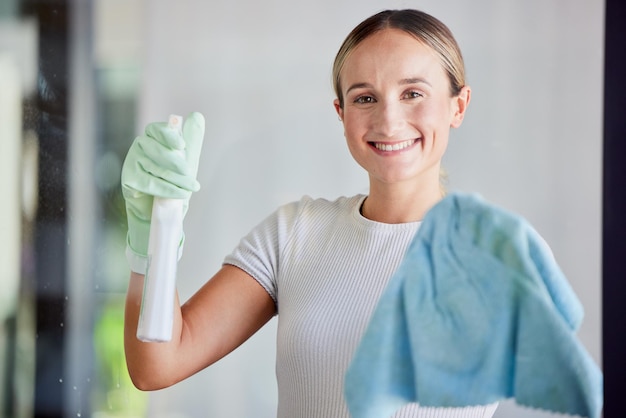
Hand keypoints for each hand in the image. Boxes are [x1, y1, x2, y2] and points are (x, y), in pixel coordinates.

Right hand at [121, 112, 204, 267]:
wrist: (161, 208)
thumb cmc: (174, 180)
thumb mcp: (187, 160)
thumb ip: (192, 139)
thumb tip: (197, 115)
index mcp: (153, 138)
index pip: (156, 129)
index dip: (169, 135)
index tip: (182, 146)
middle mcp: (140, 147)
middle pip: (159, 151)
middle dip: (179, 166)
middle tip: (192, 178)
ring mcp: (132, 162)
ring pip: (157, 169)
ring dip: (177, 181)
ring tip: (191, 189)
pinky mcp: (129, 179)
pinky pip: (151, 183)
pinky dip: (168, 189)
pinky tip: (180, 194)